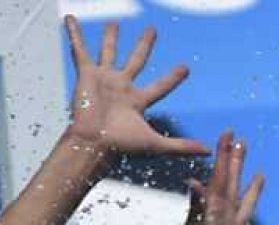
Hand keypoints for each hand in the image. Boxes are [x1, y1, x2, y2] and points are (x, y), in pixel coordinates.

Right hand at [63, 16, 208, 157]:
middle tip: (152, 30)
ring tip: (114, 23)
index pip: (161, 86)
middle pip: (137, 61)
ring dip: (111, 37)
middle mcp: (121, 88)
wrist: (93, 143)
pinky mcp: (86, 74)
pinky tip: (71, 18)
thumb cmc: (121, 146)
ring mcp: (103, 79)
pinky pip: (80, 49)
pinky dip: (74, 34)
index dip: (173, 77)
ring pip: (109, 52)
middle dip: (144, 45)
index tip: (185, 67)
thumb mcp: (155, 144)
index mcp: (137, 102)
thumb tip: (207, 152)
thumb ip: (181, 146)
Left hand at [182, 131, 278, 224]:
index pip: (222, 175)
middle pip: (232, 183)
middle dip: (237, 162)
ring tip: (261, 176)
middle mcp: (223, 217)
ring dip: (254, 191)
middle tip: (242, 141)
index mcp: (214, 209)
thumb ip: (197, 208)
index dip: (226, 154)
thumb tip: (193, 183)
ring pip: (248, 207)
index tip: (229, 133)